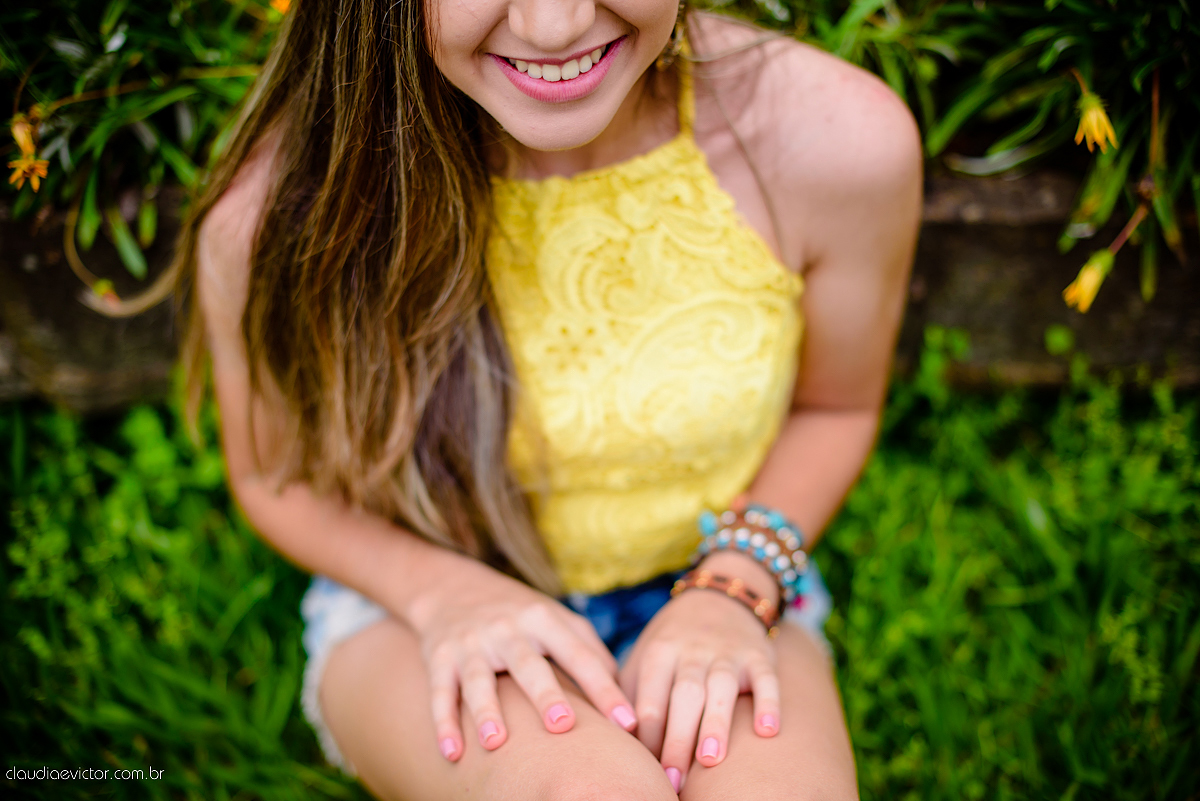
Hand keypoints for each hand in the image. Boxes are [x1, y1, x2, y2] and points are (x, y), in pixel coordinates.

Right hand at [405, 556, 638, 760]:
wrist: (452, 587)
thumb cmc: (519, 614)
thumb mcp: (555, 618)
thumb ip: (590, 649)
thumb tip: (623, 691)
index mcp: (543, 619)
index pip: (579, 655)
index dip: (604, 689)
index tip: (628, 723)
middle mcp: (507, 629)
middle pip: (529, 665)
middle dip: (545, 695)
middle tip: (562, 726)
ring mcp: (471, 643)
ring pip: (478, 679)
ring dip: (486, 710)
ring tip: (496, 742)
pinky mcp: (439, 657)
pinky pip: (441, 691)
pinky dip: (444, 722)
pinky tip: (451, 752)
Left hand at [620, 556, 780, 792]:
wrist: (717, 597)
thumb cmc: (673, 644)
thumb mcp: (646, 658)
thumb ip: (633, 695)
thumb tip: (619, 742)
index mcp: (659, 653)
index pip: (649, 700)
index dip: (646, 738)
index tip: (647, 771)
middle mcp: (692, 651)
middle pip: (684, 696)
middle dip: (677, 739)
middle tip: (673, 780)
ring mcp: (727, 653)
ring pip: (722, 686)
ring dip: (716, 722)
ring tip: (710, 760)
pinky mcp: (758, 656)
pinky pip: (766, 678)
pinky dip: (768, 702)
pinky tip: (767, 731)